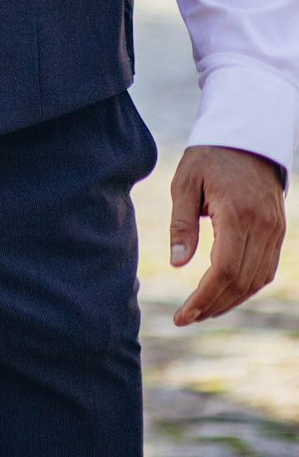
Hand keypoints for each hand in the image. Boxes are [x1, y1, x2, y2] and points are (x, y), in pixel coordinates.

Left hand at [169, 145, 287, 325]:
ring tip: (202, 310)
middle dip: (214, 305)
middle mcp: (263, 226)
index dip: (205, 297)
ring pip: (257, 279)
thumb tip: (179, 264)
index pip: (225, 270)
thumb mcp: (184, 183)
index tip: (183, 315)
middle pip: (242, 281)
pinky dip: (246, 286)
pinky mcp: (278, 231)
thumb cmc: (208, 159)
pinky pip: (266, 268)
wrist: (246, 139)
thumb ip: (182, 224)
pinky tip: (225, 293)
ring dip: (231, 300)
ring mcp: (275, 230)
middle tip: (187, 318)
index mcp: (237, 214)